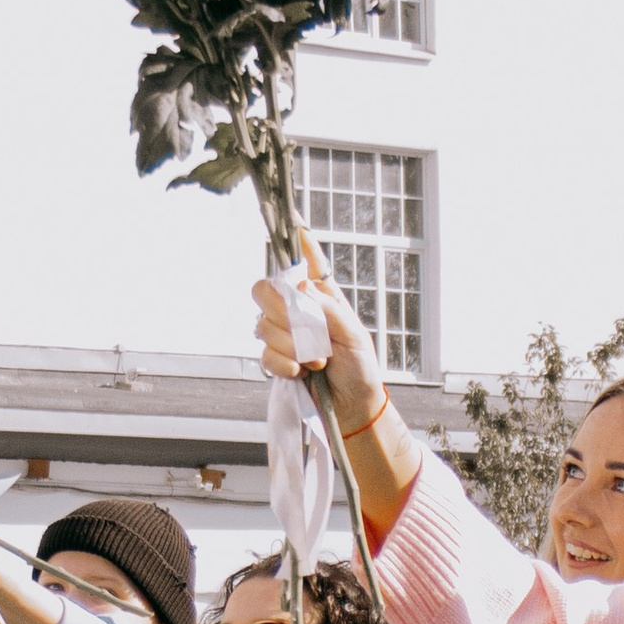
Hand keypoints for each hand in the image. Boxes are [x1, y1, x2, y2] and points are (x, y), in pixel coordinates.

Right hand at [252, 236, 388, 431]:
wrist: (352, 403)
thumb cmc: (359, 366)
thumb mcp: (353, 334)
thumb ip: (328, 310)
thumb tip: (302, 287)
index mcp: (319, 295)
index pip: (304, 260)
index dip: (296, 238)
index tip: (293, 219)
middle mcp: (296, 310)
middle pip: (265, 291)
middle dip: (283, 312)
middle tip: (308, 332)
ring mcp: (282, 334)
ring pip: (263, 326)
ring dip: (293, 346)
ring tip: (318, 359)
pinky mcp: (275, 358)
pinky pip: (265, 354)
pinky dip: (284, 363)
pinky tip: (301, 370)